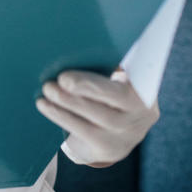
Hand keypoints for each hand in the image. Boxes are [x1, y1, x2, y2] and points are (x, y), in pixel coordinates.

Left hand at [36, 69, 158, 165]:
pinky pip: (83, 131)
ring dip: (69, 101)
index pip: (143, 70)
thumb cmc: (105, 96)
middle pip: (118, 96)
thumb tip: (76, 43)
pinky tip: (45, 105)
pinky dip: (61, 115)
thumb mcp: (112, 79)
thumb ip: (104, 64)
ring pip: (100, 115)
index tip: (111, 61)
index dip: (130, 64)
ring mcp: (129, 133)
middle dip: (89, 85)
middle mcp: (144, 111)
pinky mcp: (109, 148)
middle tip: (62, 78)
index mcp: (146, 86)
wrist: (110, 139)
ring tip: (48, 89)